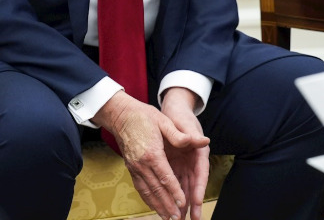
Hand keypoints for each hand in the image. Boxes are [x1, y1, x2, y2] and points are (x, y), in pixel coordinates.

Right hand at [92, 92, 207, 219]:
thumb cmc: (143, 116)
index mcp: (152, 153)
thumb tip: (203, 141)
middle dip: (168, 205)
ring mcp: (134, 167)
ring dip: (158, 206)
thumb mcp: (164, 121)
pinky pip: (140, 187)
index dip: (175, 192)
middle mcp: (141, 164)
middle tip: (177, 218)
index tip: (183, 203)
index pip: (166, 178)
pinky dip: (148, 199)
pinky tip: (154, 206)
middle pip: (156, 189)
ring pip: (147, 192)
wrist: (120, 115)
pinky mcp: (130, 168)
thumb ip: (181, 135)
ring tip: (167, 218)